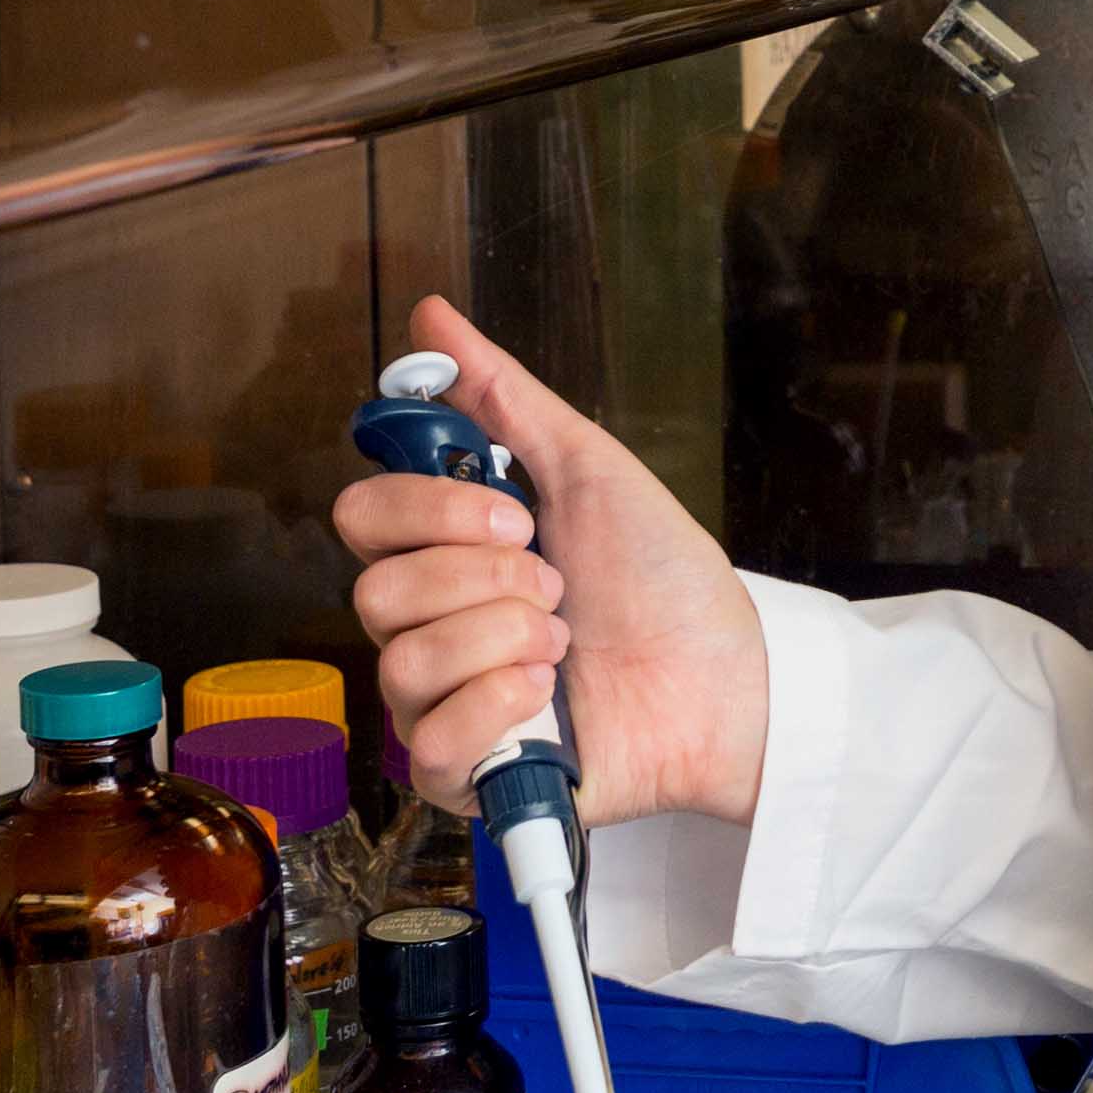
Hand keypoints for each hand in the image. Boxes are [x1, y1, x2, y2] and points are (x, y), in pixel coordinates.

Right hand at [334, 296, 772, 829]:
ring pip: (403, 661)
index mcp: (447, 554)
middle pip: (377, 590)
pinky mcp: (466, 776)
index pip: (363, 516)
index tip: (520, 516)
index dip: (432, 511)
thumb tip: (432, 316)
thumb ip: (501, 397)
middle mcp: (431, 626)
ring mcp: (443, 704)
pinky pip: (428, 744)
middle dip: (483, 580)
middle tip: (557, 587)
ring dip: (504, 640)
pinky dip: (496, 709)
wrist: (729, 677)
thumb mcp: (588, 467)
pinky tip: (550, 699)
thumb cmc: (664, 578)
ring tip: (567, 644)